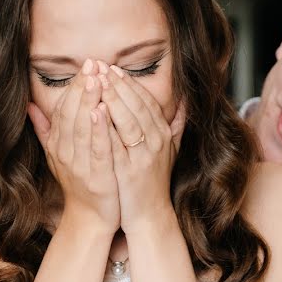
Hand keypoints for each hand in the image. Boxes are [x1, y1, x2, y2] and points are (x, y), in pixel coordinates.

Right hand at [28, 59, 119, 232]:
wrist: (91, 218)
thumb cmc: (79, 184)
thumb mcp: (57, 154)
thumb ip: (44, 129)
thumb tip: (28, 105)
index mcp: (58, 144)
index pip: (63, 109)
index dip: (74, 86)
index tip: (86, 65)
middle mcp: (65, 153)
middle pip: (72, 113)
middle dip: (82, 87)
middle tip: (93, 63)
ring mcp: (79, 165)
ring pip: (82, 128)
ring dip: (89, 102)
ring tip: (97, 79)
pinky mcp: (97, 177)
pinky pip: (97, 150)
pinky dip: (99, 130)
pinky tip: (103, 112)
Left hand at [97, 62, 185, 234]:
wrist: (149, 214)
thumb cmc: (153, 181)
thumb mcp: (170, 150)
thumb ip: (176, 125)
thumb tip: (186, 100)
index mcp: (163, 134)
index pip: (146, 101)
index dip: (129, 84)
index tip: (112, 69)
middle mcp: (156, 142)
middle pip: (137, 105)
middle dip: (117, 84)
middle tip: (99, 67)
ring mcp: (143, 156)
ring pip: (128, 120)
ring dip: (113, 98)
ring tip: (96, 81)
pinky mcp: (129, 170)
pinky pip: (116, 143)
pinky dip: (106, 126)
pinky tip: (94, 111)